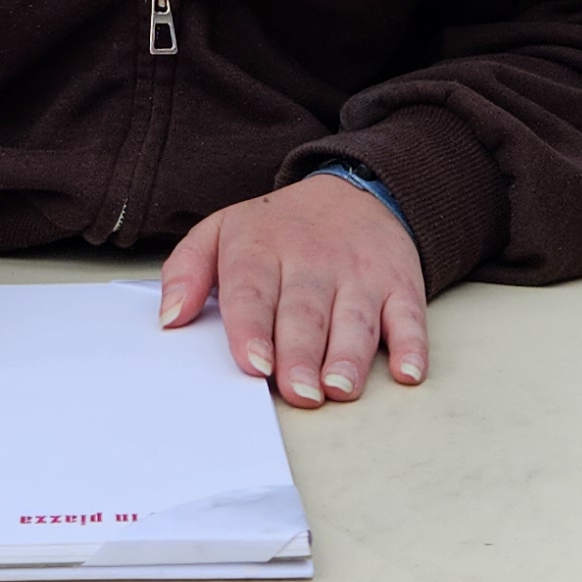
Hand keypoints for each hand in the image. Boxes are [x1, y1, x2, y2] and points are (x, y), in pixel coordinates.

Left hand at [157, 178, 427, 409]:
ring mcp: (359, 274)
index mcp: (260, 249)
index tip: (254, 363)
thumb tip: (169, 318)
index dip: (253, 328)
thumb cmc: (277, 229)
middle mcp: (312, 261)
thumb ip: (186, 271)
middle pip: (305, 312)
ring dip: (349, 355)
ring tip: (340, 388)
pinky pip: (409, 316)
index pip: (252, 291)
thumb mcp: (220, 232)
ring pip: (355, 318)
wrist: (354, 189)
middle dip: (301, 354)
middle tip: (298, 392)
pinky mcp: (399, 284)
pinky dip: (412, 345)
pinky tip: (409, 372)